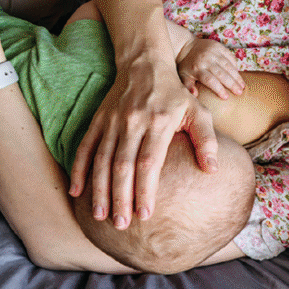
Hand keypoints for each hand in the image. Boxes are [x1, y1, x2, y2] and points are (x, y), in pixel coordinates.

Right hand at [69, 63, 218, 228]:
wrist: (144, 63)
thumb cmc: (175, 94)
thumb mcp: (198, 111)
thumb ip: (207, 141)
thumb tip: (212, 170)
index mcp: (158, 123)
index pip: (149, 163)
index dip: (145, 189)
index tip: (146, 214)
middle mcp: (132, 124)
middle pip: (123, 166)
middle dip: (121, 197)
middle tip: (121, 224)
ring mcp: (112, 123)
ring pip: (102, 160)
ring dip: (99, 189)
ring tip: (101, 216)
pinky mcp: (98, 121)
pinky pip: (85, 147)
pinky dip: (79, 169)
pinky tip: (76, 191)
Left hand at [176, 37, 244, 98]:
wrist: (186, 45)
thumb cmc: (186, 65)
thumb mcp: (183, 76)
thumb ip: (188, 86)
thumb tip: (194, 95)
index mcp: (197, 68)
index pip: (210, 80)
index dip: (219, 89)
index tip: (226, 97)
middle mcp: (206, 60)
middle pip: (222, 74)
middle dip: (232, 84)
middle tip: (239, 93)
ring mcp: (213, 52)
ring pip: (228, 66)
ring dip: (236, 76)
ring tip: (242, 86)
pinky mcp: (219, 46)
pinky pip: (230, 57)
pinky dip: (235, 66)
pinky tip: (238, 75)